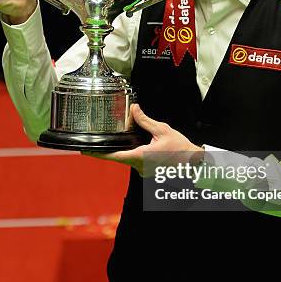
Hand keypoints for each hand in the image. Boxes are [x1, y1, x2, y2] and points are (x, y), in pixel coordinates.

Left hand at [81, 104, 203, 173]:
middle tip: (104, 140)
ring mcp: (143, 172)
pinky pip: (136, 162)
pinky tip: (143, 146)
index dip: (98, 154)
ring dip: (128, 150)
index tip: (86, 151)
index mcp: (141, 157)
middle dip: (114, 147)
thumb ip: (145, 120)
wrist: (194, 163)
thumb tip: (133, 109)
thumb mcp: (162, 130)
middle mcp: (140, 167)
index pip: (113, 156)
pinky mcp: (148, 172)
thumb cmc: (181, 148)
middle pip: (120, 157)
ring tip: (133, 140)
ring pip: (129, 159)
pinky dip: (136, 153)